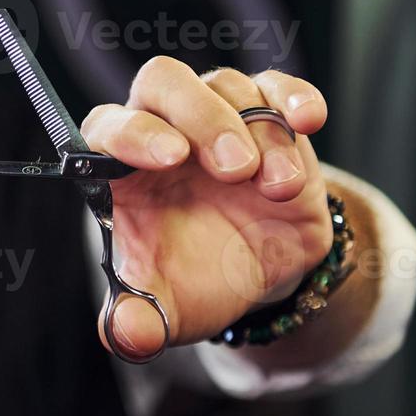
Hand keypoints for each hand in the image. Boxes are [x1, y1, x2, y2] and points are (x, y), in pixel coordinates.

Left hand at [79, 59, 331, 359]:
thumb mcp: (164, 309)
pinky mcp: (270, 119)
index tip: (167, 157)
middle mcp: (166, 128)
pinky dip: (295, 96)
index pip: (108, 126)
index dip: (132, 133)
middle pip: (165, 82)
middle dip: (201, 118)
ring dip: (258, 130)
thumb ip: (136, 322)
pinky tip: (308, 121)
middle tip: (233, 169)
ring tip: (275, 188)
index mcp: (123, 167)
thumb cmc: (193, 279)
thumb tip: (127, 334)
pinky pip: (278, 85)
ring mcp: (219, 116)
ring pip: (228, 84)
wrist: (252, 276)